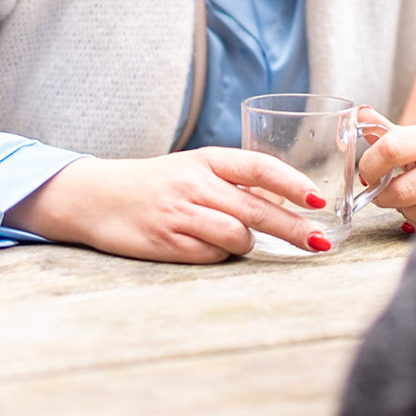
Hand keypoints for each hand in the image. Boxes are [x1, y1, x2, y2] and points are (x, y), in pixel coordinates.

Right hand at [5, 148, 332, 263]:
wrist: (94, 196)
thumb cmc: (153, 183)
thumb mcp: (192, 169)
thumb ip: (232, 181)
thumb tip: (280, 202)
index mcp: (206, 159)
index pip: (260, 168)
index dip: (292, 184)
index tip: (317, 202)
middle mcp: (195, 184)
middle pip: (257, 210)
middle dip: (294, 229)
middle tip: (321, 243)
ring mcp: (180, 214)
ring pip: (237, 237)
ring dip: (247, 244)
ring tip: (235, 240)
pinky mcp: (166, 243)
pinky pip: (210, 256)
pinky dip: (218, 256)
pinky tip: (205, 247)